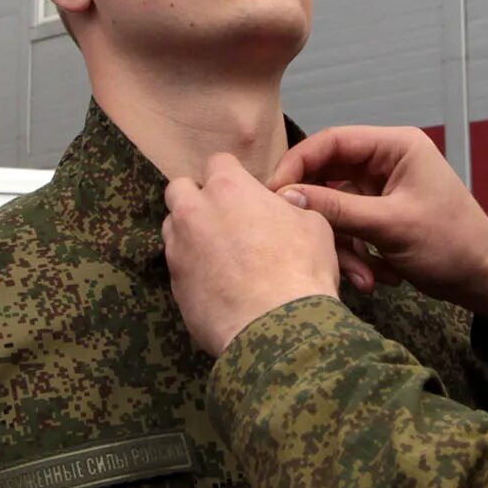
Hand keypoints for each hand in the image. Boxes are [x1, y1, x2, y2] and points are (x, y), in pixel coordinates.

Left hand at [165, 154, 341, 356]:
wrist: (276, 326)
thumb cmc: (301, 270)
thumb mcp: (314, 226)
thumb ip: (291, 209)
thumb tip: (284, 208)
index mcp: (228, 188)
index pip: (217, 161)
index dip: (232, 175)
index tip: (244, 192)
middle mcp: (194, 212)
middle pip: (180, 189)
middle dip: (197, 198)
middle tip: (224, 218)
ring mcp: (178, 249)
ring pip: (173, 228)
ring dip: (190, 233)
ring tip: (219, 255)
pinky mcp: (173, 285)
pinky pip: (178, 266)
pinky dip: (192, 269)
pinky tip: (217, 285)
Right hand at [268, 126, 487, 329]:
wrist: (484, 279)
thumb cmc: (451, 244)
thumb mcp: (390, 226)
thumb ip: (336, 208)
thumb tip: (285, 196)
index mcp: (396, 146)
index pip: (331, 141)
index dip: (297, 164)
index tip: (273, 192)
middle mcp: (386, 161)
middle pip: (327, 175)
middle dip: (320, 214)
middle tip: (297, 235)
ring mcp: (382, 189)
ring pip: (336, 207)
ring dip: (343, 245)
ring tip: (362, 277)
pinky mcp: (380, 215)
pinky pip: (350, 227)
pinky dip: (356, 254)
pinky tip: (376, 277)